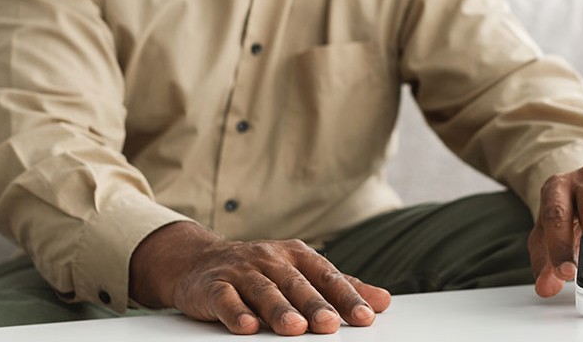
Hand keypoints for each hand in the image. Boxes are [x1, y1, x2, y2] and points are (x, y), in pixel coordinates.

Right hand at [129, 222, 390, 335]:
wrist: (199, 260)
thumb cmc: (261, 271)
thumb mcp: (302, 272)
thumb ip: (341, 287)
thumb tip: (383, 301)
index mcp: (297, 255)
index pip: (326, 275)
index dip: (346, 296)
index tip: (366, 316)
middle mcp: (271, 259)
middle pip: (297, 284)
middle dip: (315, 305)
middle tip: (331, 325)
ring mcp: (241, 272)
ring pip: (263, 291)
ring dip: (279, 310)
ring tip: (295, 328)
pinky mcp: (214, 286)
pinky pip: (226, 299)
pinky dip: (236, 313)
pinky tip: (247, 327)